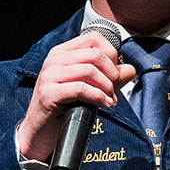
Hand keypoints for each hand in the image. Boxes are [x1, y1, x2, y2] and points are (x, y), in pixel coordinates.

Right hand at [18, 32, 135, 162]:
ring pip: (90, 70)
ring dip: (107, 87)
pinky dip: (98, 97)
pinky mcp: (49, 93)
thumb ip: (108, 78)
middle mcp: (54, 59)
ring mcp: (50, 75)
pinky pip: (81, 89)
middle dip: (112, 73)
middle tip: (114, 90)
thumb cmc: (63, 108)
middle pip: (95, 54)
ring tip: (110, 100)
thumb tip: (130, 69)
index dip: (111, 54)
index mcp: (62, 53)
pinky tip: (104, 104)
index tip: (114, 73)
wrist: (39, 131)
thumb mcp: (87, 88)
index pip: (94, 39)